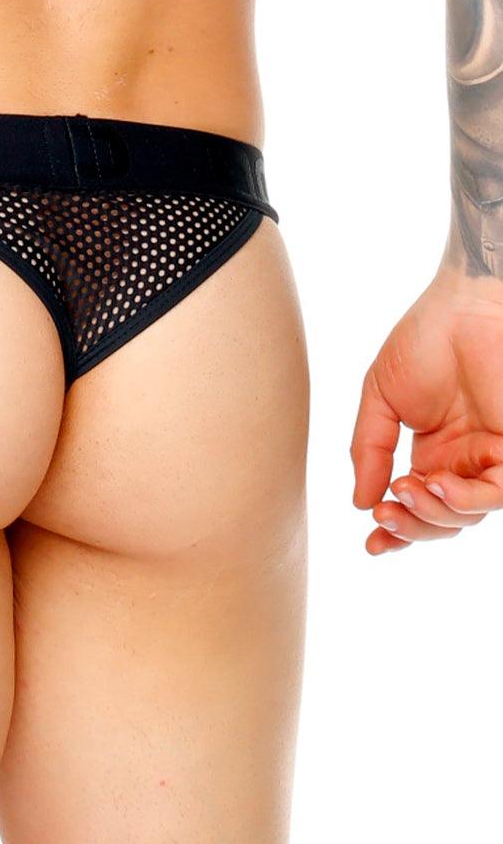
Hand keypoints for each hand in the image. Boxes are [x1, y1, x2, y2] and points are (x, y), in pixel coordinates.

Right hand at [351, 269, 502, 554]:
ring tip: (406, 490)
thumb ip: (368, 450)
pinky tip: (435, 484)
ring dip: (435, 513)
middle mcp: (466, 461)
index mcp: (433, 452)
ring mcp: (493, 456)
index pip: (417, 504)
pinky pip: (499, 492)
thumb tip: (361, 502)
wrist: (462, 306)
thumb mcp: (379, 400)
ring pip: (471, 514)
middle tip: (384, 514)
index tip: (371, 544)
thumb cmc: (423, 340)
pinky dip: (466, 498)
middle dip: (412, 526)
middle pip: (444, 519)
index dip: (397, 530)